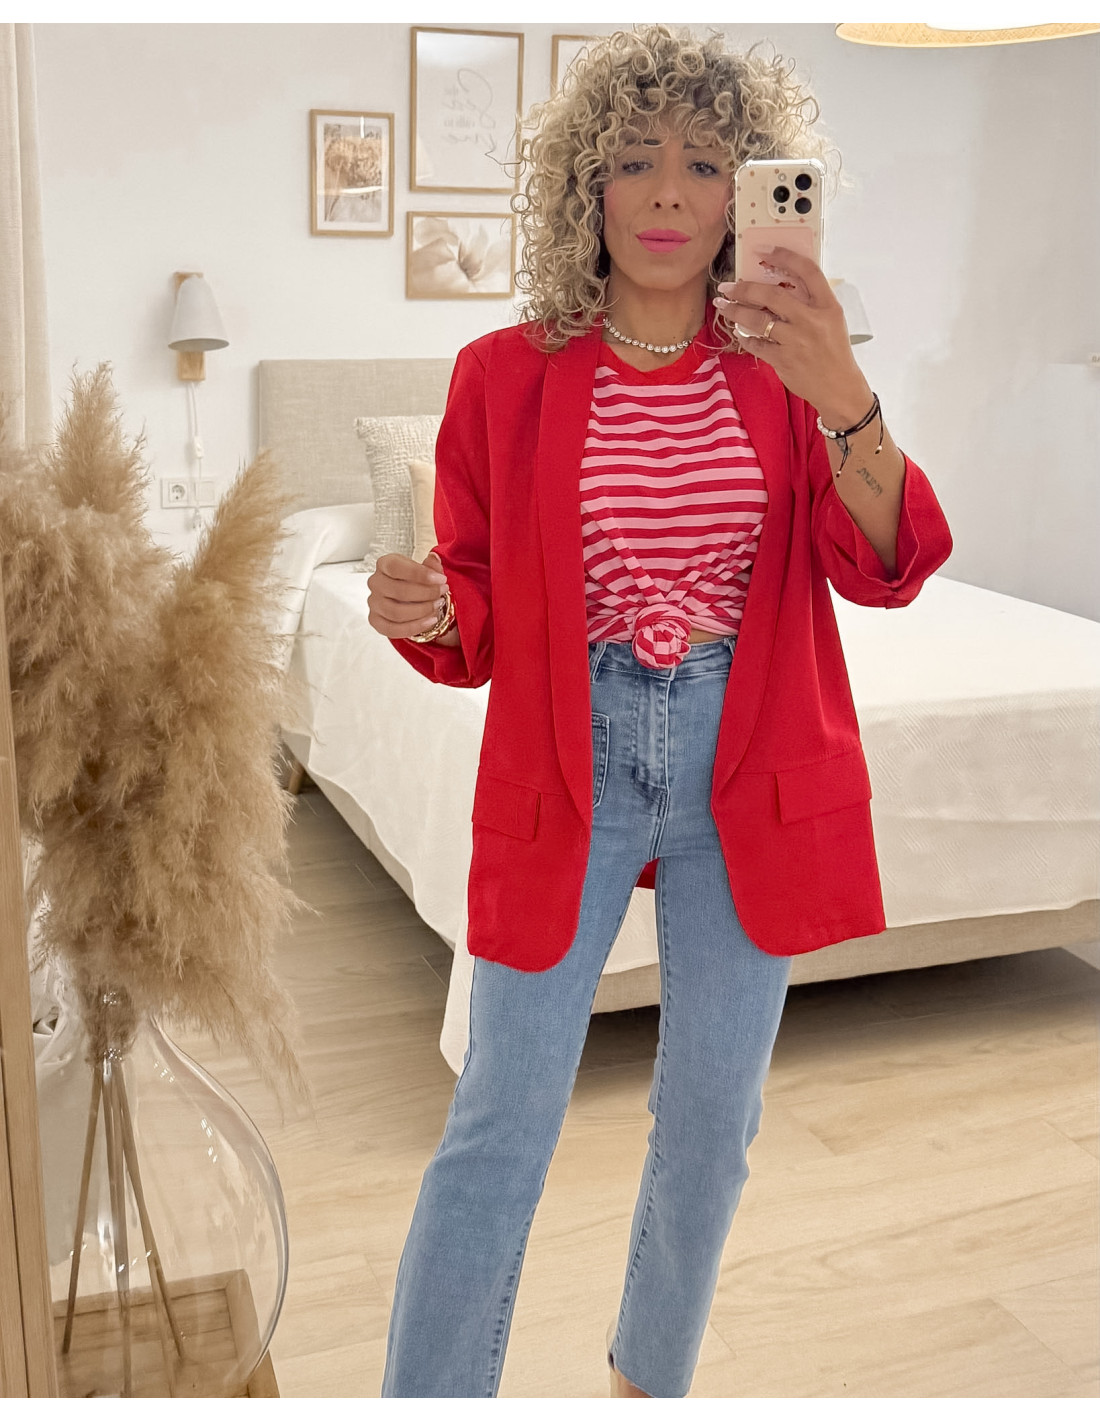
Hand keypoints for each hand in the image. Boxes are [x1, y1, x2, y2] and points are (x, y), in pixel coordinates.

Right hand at [367, 549, 449, 640]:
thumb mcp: (425, 570)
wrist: (410, 598)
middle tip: (442, 593)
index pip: (396, 567)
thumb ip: (431, 566)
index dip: (420, 574)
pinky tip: (430, 621)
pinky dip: (415, 627)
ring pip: (396, 612)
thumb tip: (434, 558)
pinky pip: (393, 629)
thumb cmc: (416, 581)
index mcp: (385, 564)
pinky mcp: (376, 621)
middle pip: (398, 591)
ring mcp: (374, 603)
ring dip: (422, 611)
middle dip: (426, 593)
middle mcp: (376, 583)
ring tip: (437, 606)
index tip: (440, 579)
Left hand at [715, 248, 872, 427]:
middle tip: (728, 286)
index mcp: (827, 305)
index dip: (785, 257)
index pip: (807, 271)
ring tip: (723, 305)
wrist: (839, 387)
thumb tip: (780, 284)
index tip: (766, 250)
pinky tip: (740, 331)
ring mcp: (795, 341)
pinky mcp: (783, 360)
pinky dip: (745, 336)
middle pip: (772, 295)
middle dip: (745, 288)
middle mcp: (811, 320)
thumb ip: (810, 301)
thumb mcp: (832, 319)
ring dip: (735, 311)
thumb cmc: (834, 351)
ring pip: (757, 320)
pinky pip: (756, 343)